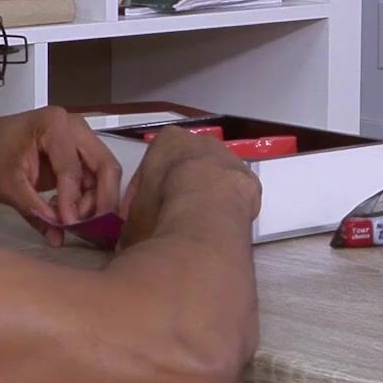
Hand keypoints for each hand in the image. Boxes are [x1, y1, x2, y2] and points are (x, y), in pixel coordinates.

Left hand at [0, 106, 122, 244]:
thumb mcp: (6, 186)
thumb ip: (35, 210)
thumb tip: (58, 235)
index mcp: (54, 124)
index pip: (73, 168)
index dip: (72, 200)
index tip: (69, 226)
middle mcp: (74, 128)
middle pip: (104, 166)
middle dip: (102, 200)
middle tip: (94, 229)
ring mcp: (77, 140)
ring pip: (102, 175)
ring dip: (95, 202)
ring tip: (74, 223)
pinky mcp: (75, 156)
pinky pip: (92, 180)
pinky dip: (87, 200)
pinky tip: (71, 216)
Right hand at [118, 126, 260, 249]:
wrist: (206, 214)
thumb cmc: (163, 208)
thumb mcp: (133, 218)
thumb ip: (133, 223)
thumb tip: (133, 240)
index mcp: (167, 141)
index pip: (150, 167)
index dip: (143, 197)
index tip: (141, 219)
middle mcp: (200, 142)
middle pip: (184, 170)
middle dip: (176, 193)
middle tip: (169, 223)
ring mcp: (229, 158)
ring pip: (211, 180)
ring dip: (203, 200)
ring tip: (194, 230)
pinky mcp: (250, 180)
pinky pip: (232, 195)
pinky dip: (224, 209)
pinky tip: (215, 229)